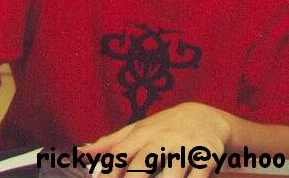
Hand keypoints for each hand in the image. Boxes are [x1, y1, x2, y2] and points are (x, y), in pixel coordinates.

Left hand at [83, 102, 230, 177]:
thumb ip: (111, 142)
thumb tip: (82, 151)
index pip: (121, 152)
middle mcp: (163, 138)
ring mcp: (185, 147)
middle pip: (143, 162)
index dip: (108, 171)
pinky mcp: (206, 156)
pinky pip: (197, 177)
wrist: (206, 117)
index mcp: (143, 133)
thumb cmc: (166, 126)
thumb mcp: (138, 128)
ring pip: (171, 173)